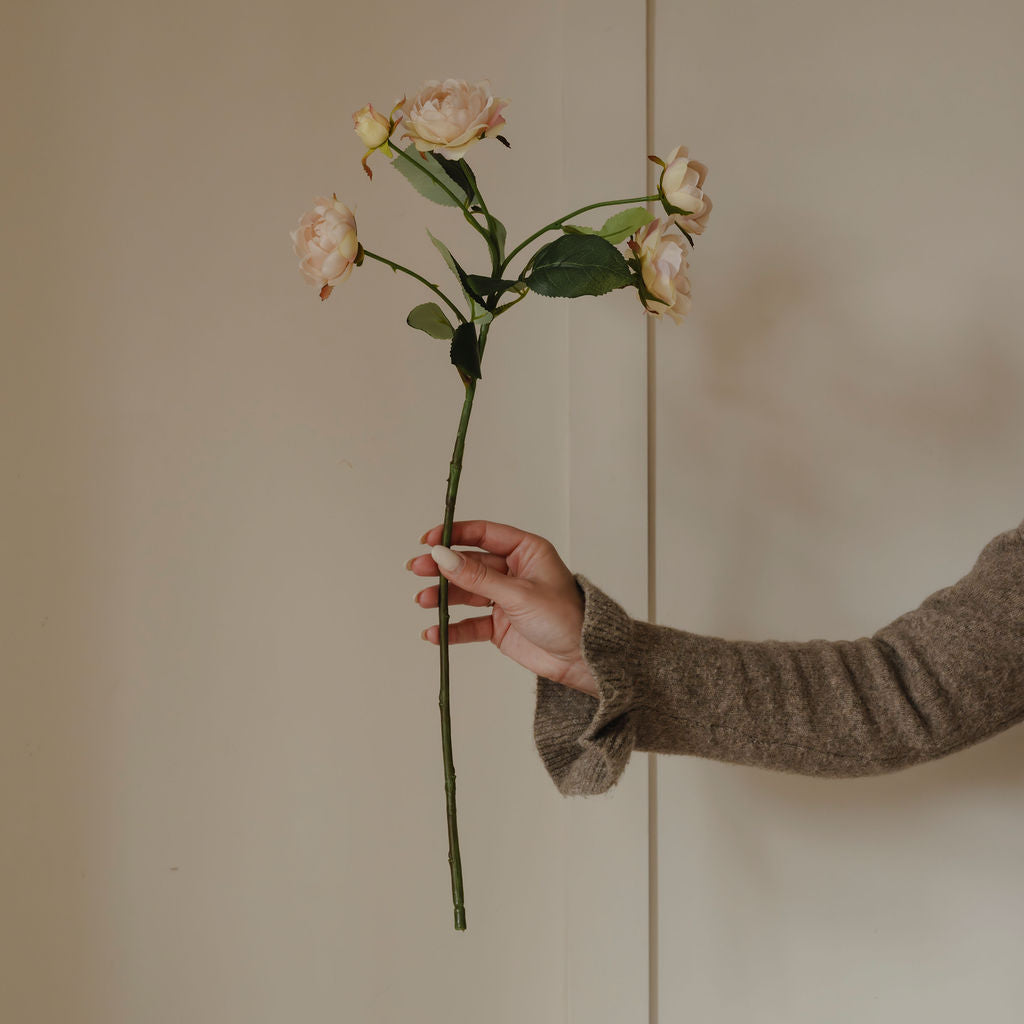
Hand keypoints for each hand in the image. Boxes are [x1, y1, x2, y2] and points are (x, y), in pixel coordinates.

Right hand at [407, 520, 599, 696]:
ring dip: (443, 597)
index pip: (483, 534)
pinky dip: (451, 628)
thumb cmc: (565, 618)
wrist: (582, 659)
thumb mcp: (519, 594)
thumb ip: (478, 577)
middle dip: (442, 567)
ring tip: (423, 601)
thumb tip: (443, 556)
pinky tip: (433, 633)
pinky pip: (469, 623)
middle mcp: (513, 571)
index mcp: (525, 551)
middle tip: (416, 569)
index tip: (428, 541)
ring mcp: (504, 598)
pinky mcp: (499, 625)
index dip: (454, 535)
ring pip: (465, 593)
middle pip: (469, 563)